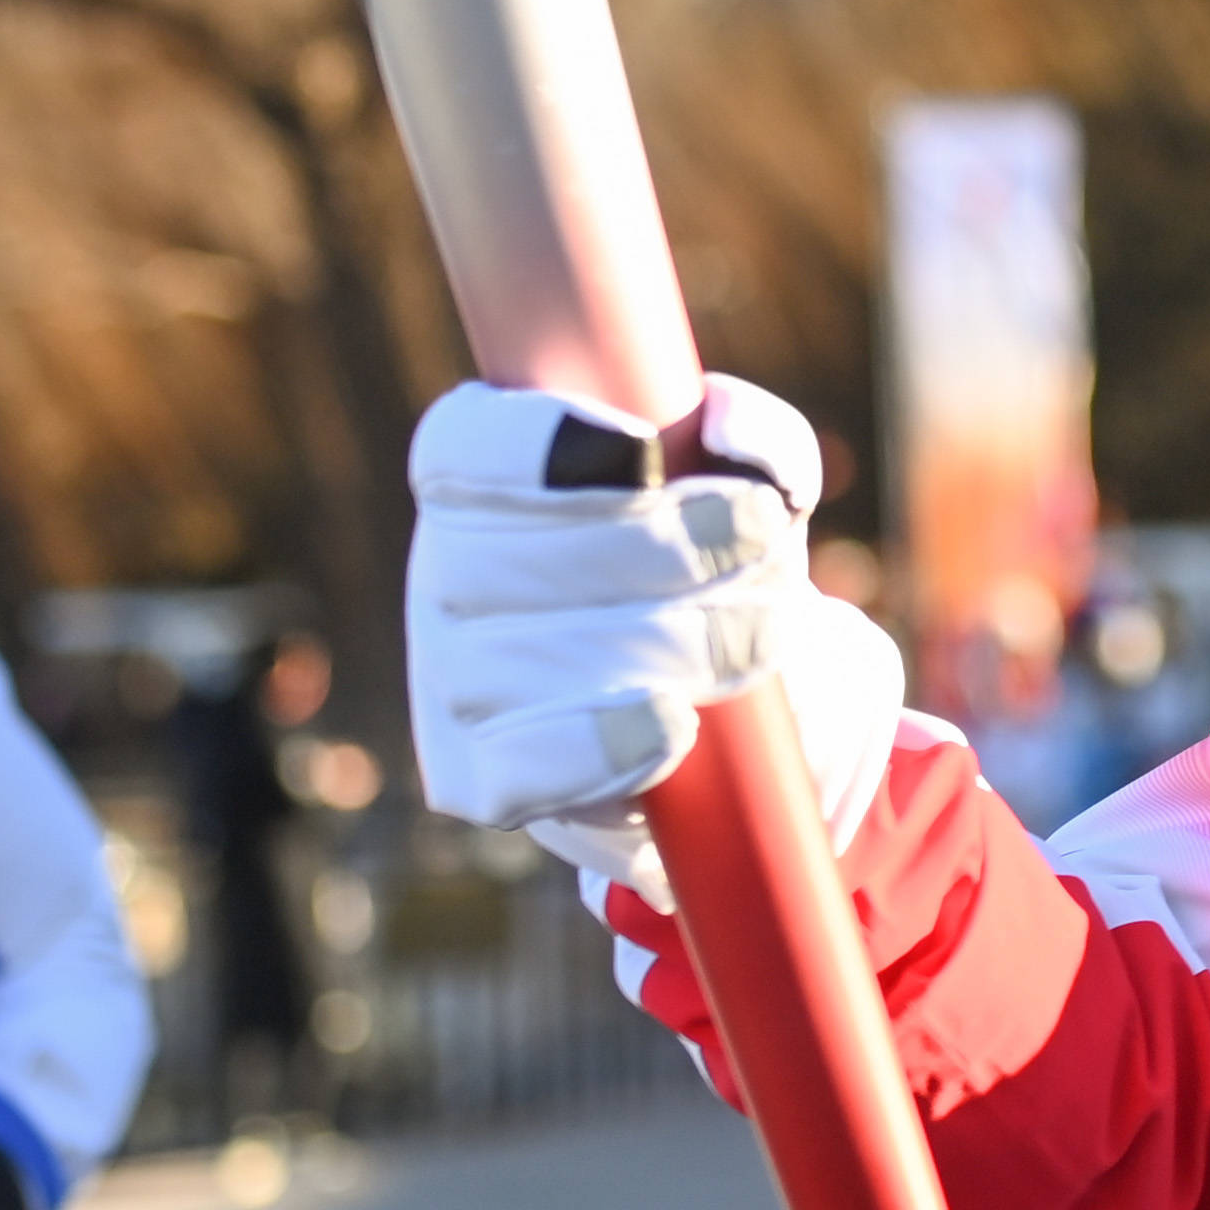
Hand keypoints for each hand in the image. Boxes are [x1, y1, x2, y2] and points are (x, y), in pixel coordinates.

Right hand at [403, 375, 901, 902]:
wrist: (736, 722)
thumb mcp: (759, 496)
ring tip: (763, 633)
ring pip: (540, 657)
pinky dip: (608, 745)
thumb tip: (722, 428)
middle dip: (661, 546)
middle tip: (757, 538)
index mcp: (480, 483)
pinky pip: (525, 768)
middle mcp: (447, 580)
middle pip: (518, 557)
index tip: (642, 448)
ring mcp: (454, 685)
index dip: (537, 446)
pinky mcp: (480, 780)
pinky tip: (670, 725)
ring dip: (678, 638)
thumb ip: (758, 442)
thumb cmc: (726, 577)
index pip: (460, 449)